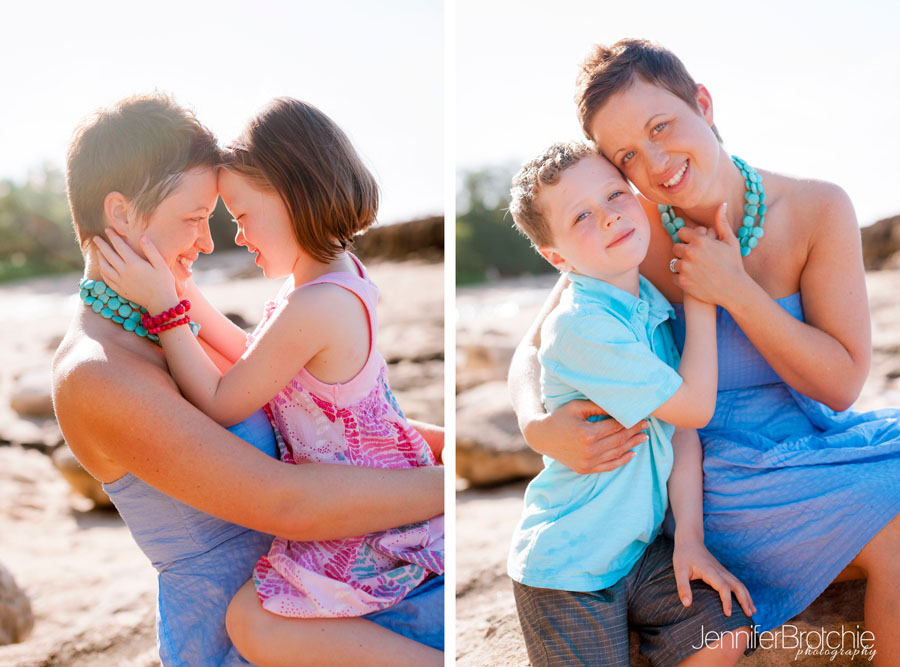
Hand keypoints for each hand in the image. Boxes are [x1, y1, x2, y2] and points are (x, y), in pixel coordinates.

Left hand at [93, 229, 177, 313]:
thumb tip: (141, 237)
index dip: (113, 237)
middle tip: (96, 237)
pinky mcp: (120, 290)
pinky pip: (106, 278)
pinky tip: (103, 267)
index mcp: (134, 264)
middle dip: (101, 245)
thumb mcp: (161, 265)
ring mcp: (120, 282)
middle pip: (108, 255)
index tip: (107, 229)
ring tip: (98, 251)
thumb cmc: (164, 282)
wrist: (161, 303)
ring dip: (100, 258)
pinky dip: (102, 271)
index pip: (120, 246)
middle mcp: (124, 272)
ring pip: (104, 267)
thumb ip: (151, 250)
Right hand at [522, 399, 648, 473]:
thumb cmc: (559, 417)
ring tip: (644, 438)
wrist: (542, 436)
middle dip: (634, 432)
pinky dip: (622, 460)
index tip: (641, 416)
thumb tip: (619, 406)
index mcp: (588, 434)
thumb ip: (598, 406)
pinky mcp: (585, 469)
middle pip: (619, 440)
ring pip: (616, 453)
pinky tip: (632, 454)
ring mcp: (588, 462)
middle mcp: (589, 450)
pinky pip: (609, 466)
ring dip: (632, 445)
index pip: (615, 427)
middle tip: (646, 425)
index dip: (630, 421)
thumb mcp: (577, 407)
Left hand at [672, 202, 749, 307]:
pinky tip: (693, 278)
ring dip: (681, 265)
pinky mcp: (682, 282)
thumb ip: (722, 222)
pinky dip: (681, 278)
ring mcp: (685, 268)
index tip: (695, 245)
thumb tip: (722, 204)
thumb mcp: (730, 241)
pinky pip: (673, 276)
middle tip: (695, 259)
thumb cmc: (734, 264)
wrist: (734, 290)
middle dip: (684, 252)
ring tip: (695, 269)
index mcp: (700, 240)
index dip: (688, 239)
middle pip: (676, 247)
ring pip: (673, 262)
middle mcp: (690, 253)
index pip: (681, 233)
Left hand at [672, 536, 755, 618]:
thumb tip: (687, 605)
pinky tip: (746, 601)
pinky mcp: (723, 571)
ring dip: (747, 598)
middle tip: (749, 616)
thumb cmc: (684, 555)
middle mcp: (720, 571)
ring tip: (752, 612)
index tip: (728, 614)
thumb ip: (683, 587)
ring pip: (740, 584)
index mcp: (710, 571)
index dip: (727, 601)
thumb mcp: (679, 571)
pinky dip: (744, 593)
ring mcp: (723, 571)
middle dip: (744, 601)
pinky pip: (736, 583)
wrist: (690, 540)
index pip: (723, 587)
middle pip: (737, 586)